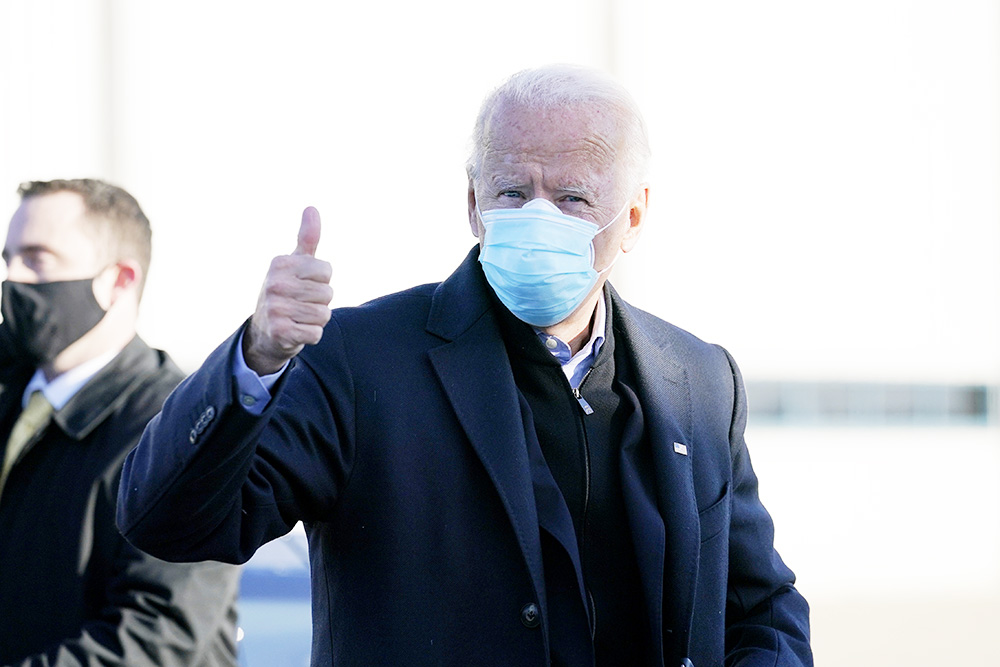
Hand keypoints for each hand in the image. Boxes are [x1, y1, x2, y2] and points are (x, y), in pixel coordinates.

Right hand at [243, 207, 332, 374]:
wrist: (265, 332)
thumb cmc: (286, 292)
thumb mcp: (294, 264)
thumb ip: (307, 238)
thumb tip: (312, 208)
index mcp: (280, 264)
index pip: (327, 271)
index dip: (321, 280)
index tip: (303, 284)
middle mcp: (275, 284)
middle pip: (327, 293)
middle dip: (320, 302)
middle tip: (300, 304)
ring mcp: (276, 308)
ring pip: (324, 314)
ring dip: (316, 320)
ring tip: (299, 317)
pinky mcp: (280, 332)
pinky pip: (316, 334)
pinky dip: (310, 335)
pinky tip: (296, 332)